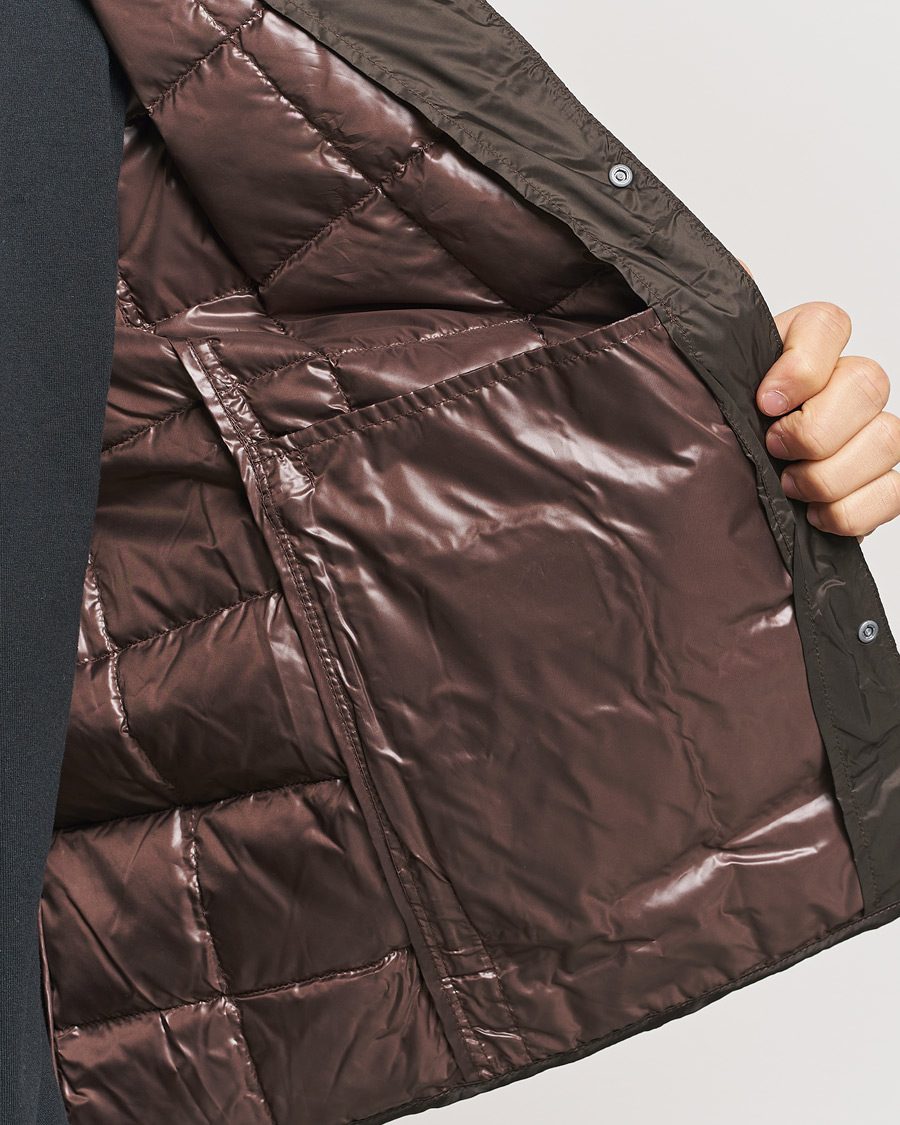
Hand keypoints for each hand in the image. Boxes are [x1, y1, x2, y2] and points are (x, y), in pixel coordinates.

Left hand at [738, 263, 899, 542]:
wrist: (715, 486)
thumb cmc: (711, 426)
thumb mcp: (700, 379)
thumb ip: (718, 328)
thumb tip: (734, 270)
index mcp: (799, 348)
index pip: (829, 323)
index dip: (804, 363)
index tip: (764, 402)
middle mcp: (842, 384)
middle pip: (869, 382)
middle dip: (818, 428)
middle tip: (774, 449)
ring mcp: (866, 432)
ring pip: (887, 438)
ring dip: (832, 474)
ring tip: (789, 487)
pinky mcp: (876, 482)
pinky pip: (896, 490)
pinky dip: (855, 510)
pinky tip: (815, 515)